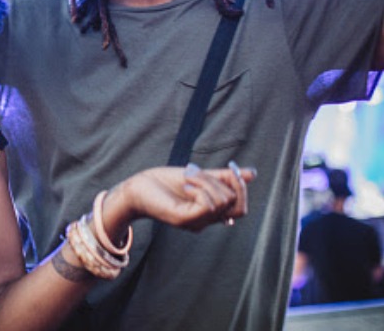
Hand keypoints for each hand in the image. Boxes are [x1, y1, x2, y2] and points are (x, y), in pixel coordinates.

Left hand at [109, 162, 254, 232]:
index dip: (242, 187)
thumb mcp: (199, 176)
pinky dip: (200, 189)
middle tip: (204, 170)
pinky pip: (208, 205)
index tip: (231, 167)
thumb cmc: (164, 183)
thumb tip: (252, 174)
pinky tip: (186, 185)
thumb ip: (223, 177)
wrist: (137, 188)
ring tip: (189, 175)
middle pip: (238, 206)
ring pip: (223, 201)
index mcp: (210, 212)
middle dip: (229, 182)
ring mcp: (195, 223)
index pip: (241, 208)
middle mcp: (205, 221)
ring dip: (208, 181)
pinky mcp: (184, 220)